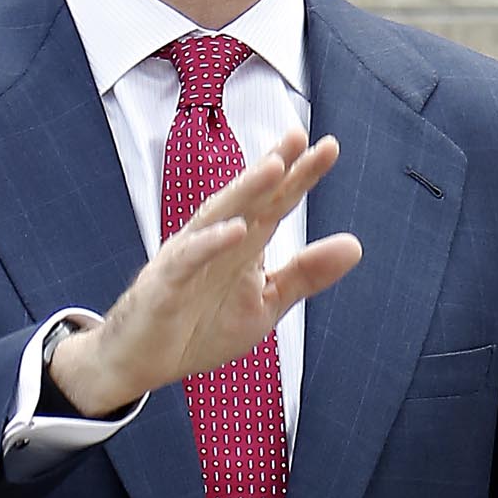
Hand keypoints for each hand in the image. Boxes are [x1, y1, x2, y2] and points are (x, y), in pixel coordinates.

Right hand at [49, 126, 360, 417]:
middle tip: (300, 136)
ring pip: (218, 216)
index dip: (300, 176)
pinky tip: (235, 229)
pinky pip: (189, 259)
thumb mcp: (266, 304)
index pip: (276, 203)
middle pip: (249, 199)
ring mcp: (189, 259)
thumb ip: (306, 275)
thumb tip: (355, 245)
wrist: (142, 362)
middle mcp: (216, 241)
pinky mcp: (166, 284)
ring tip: (274, 166)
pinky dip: (210, 243)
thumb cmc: (200, 327)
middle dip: (274, 166)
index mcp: (244, 244)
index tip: (329, 147)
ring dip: (245, 191)